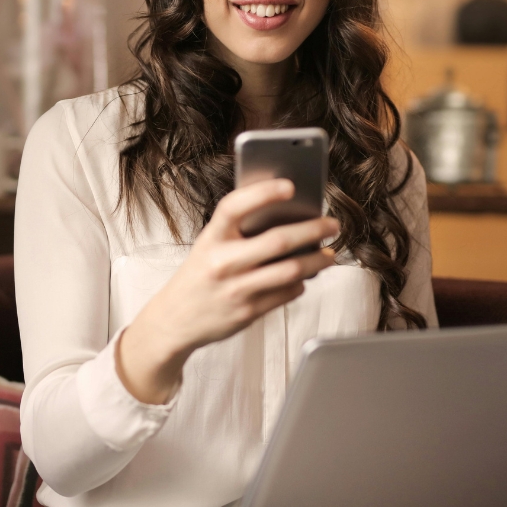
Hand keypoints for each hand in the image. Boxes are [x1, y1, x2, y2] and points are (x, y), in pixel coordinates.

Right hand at [117, 179, 337, 403]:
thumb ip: (239, 230)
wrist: (174, 320)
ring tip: (329, 254)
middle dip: (313, 230)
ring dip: (317, 260)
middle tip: (332, 224)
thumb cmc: (200, 274)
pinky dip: (301, 283)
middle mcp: (222, 263)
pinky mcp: (247, 312)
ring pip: (290, 270)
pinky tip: (305, 277)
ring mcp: (235, 290)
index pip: (235, 206)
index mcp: (211, 238)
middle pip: (277, 241)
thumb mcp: (209, 245)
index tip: (290, 185)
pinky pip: (286, 293)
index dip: (263, 193)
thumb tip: (287, 215)